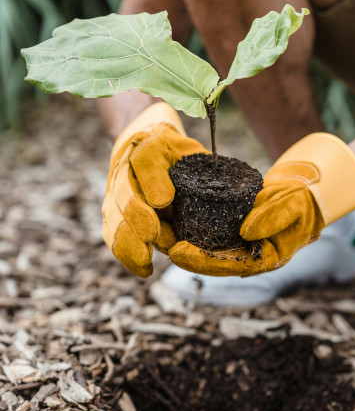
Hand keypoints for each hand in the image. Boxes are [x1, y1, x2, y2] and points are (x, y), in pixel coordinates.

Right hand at [102, 102, 206, 276]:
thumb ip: (182, 171)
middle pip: (124, 194)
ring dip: (128, 240)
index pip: (145, 158)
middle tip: (151, 236)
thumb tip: (163, 202)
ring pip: (115, 218)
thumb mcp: (184, 150)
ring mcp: (115, 192)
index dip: (152, 180)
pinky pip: (113, 234)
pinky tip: (142, 269)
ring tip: (145, 262)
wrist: (145, 140)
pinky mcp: (113, 212)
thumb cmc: (173, 151)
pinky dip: (125, 253)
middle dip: (136, 217)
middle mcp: (123, 169)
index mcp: (144, 147)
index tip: (163, 200)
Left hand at [169, 133, 354, 275]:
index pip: (227, 266)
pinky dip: (188, 228)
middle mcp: (246, 256)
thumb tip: (246, 232)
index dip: (200, 262)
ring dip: (180, 242)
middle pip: (208, 261)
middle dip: (182, 254)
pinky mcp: (230, 231)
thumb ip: (274, 217)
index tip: (177, 252)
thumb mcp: (294, 206)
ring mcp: (237, 246)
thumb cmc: (303, 203)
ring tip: (156, 231)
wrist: (304, 196)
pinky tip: (170, 219)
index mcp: (262, 258)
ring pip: (203, 249)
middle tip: (157, 241)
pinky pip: (206, 233)